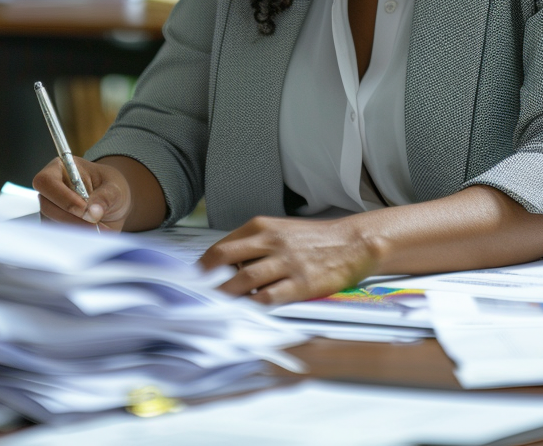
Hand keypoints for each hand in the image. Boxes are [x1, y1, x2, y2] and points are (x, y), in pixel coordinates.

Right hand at [32, 157, 132, 230]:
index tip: (84, 208)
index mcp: (61, 168)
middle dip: (71, 218)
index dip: (63, 197)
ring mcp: (50, 210)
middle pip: (47, 206)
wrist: (113, 206)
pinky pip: (56, 237)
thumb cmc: (110, 188)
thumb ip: (105, 197)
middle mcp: (50, 189)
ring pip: (50, 224)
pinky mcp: (53, 227)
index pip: (47, 181)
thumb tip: (93, 212)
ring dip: (74, 230)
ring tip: (96, 229)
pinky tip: (89, 236)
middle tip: (94, 224)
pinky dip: (73, 239)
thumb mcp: (114, 188)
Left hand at [198, 214, 381, 304]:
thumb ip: (253, 246)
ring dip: (224, 295)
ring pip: (243, 279)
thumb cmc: (312, 240)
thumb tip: (224, 268)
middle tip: (191, 295)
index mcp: (262, 227)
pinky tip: (243, 314)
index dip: (202, 265)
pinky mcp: (301, 283)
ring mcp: (286, 262)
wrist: (351, 242)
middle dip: (204, 279)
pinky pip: (269, 297)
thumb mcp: (279, 231)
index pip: (221, 245)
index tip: (191, 281)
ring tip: (211, 308)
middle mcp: (271, 241)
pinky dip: (252, 307)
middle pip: (224, 258)